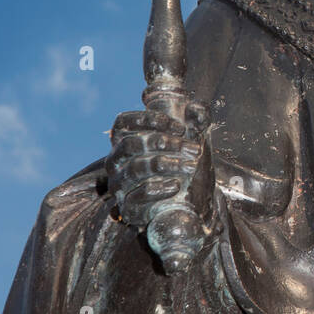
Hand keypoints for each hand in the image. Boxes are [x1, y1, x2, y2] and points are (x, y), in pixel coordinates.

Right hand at [105, 99, 215, 238]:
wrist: (187, 205)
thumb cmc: (183, 168)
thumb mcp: (191, 143)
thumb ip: (196, 123)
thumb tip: (196, 107)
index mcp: (126, 140)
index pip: (123, 123)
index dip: (148, 120)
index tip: (179, 127)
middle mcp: (117, 161)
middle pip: (131, 144)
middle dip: (165, 143)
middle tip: (193, 149)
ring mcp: (119, 184)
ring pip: (136, 168)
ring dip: (167, 165)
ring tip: (191, 166)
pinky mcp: (127, 206)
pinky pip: (138, 195)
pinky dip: (159, 189)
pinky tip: (176, 185)